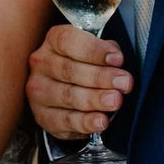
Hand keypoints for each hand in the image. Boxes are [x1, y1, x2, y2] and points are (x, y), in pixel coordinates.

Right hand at [25, 24, 133, 140]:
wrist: (67, 89)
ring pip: (67, 96)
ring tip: (115, 101)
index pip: (68, 41)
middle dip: (100, 77)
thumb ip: (106, 50)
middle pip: (69, 70)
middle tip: (124, 83)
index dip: (94, 50)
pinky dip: (85, 122)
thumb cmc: (84, 64)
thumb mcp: (96, 50)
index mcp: (53, 41)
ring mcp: (39, 91)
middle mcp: (42, 64)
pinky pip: (64, 121)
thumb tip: (116, 59)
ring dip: (94, 99)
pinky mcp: (43, 116)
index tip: (117, 59)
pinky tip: (101, 121)